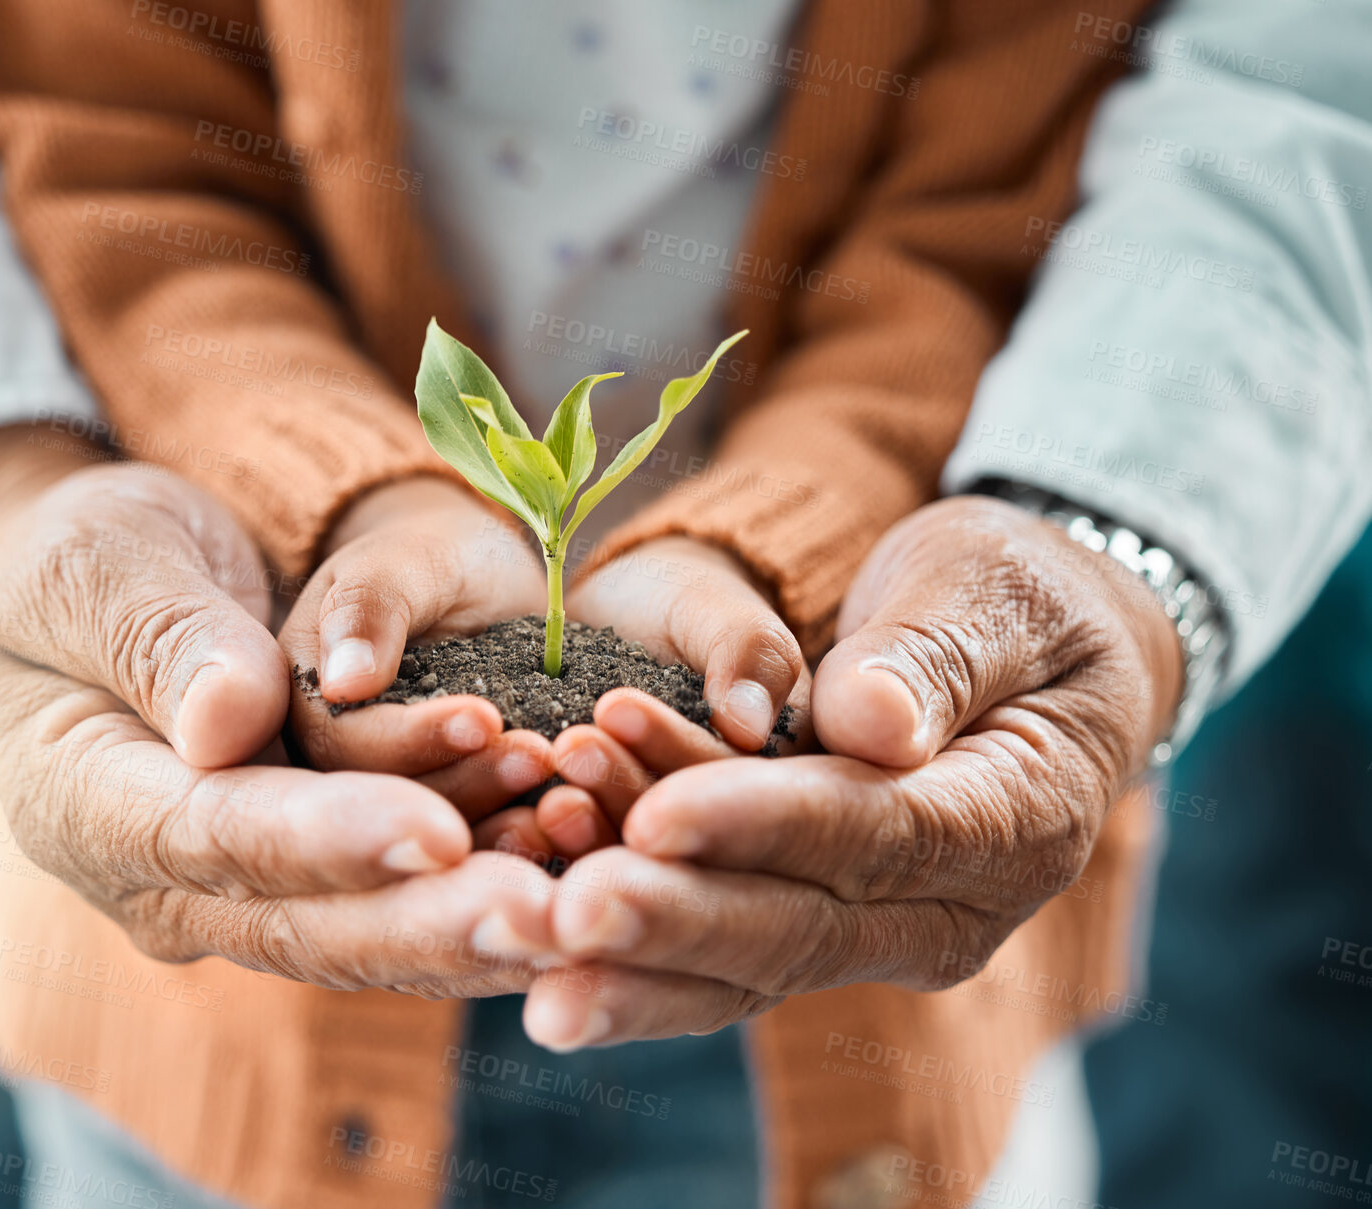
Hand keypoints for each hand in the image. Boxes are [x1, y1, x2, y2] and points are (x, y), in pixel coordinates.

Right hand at [0, 429, 557, 996]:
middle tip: (549, 916)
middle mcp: (159, 881)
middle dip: (430, 921)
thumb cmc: (79, 562)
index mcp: (87, 803)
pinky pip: (388, 906)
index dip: (329, 840)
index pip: (215, 834)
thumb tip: (230, 721)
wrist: (93, 601)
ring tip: (582, 895)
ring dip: (473, 922)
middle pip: (304, 920)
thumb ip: (158, 638)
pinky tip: (564, 875)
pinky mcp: (296, 879)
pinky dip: (475, 896)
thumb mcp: (94, 564)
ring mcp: (229, 894)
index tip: (436, 835)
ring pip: (360, 934)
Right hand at [280, 477, 556, 817]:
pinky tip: (573, 818)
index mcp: (305, 701)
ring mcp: (393, 796)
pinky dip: (523, 833)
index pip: (344, 743)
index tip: (485, 717)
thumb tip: (345, 681)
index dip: (413, 739)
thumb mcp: (404, 561)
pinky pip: (478, 838)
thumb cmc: (433, 557)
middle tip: (538, 754)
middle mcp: (336, 764)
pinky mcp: (449, 810)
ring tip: (563, 784)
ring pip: (436, 834)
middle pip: (390, 802)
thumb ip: (371, 607)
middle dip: (467, 784)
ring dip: (501, 818)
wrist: (475, 584)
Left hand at [508, 495, 1181, 1047]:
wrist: (1034, 651)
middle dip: (672, 923)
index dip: (759, 828)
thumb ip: (934, 656)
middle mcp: (953, 909)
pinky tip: (542, 904)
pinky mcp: (821, 923)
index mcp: (1014, 823)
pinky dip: (635, 929)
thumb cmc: (1017, 600)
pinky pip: (721, 942)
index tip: (652, 818)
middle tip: (557, 918)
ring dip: (632, 951)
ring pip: (747, 966)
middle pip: (800, 930)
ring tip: (522, 924)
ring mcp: (884, 931)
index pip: (873, 834)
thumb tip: (872, 725)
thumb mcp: (991, 590)